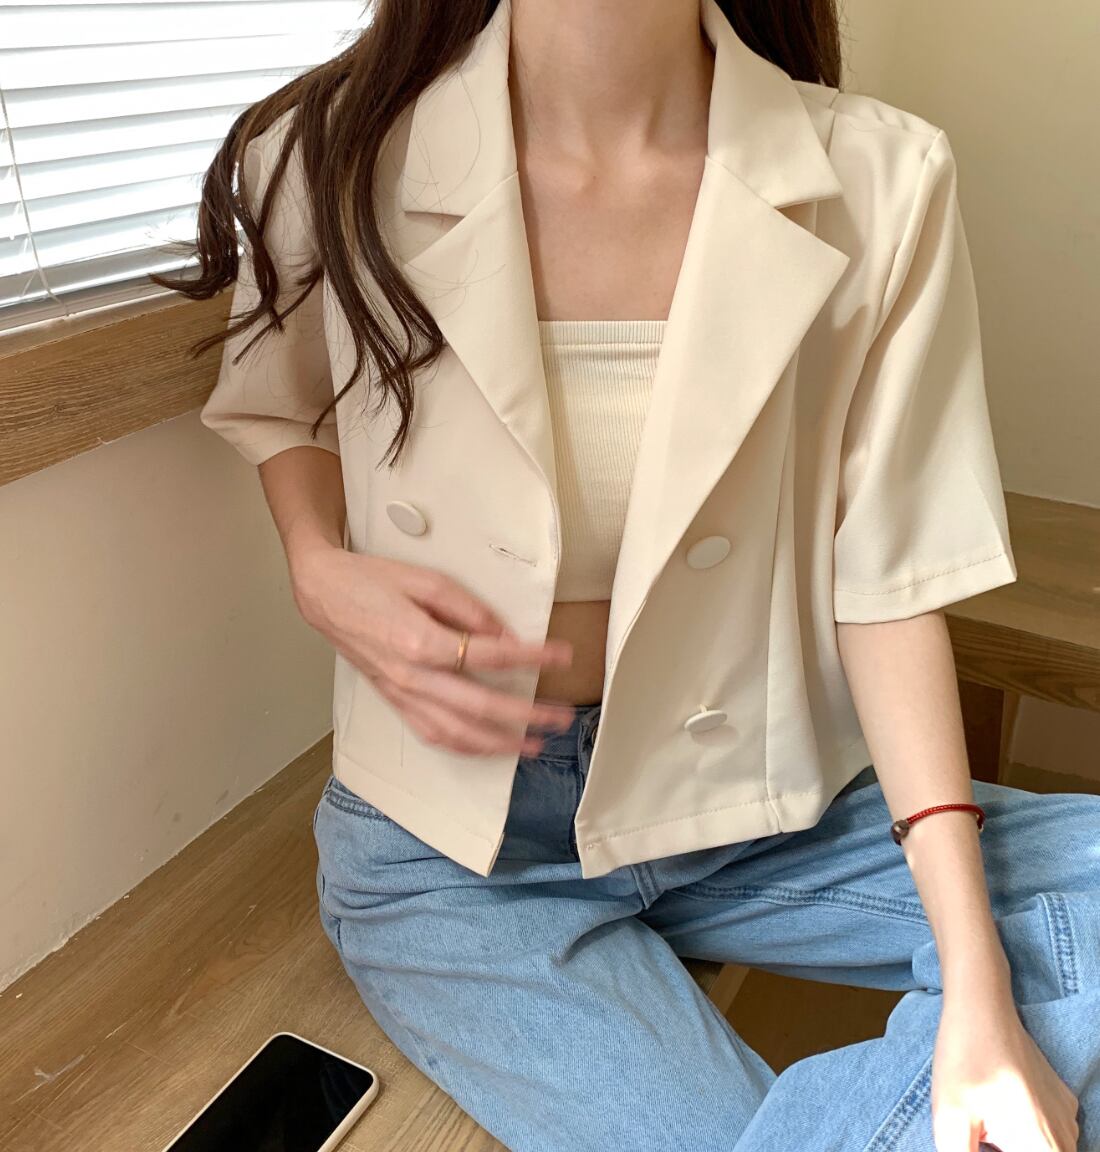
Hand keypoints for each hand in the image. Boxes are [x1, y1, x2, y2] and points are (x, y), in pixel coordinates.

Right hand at [290, 544, 575, 756]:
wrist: (323, 594)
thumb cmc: (371, 581)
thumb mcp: (425, 580)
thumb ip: (469, 609)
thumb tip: (504, 635)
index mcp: (420, 641)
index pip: (490, 655)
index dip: (531, 657)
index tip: (561, 656)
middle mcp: (412, 676)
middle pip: (481, 704)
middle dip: (527, 714)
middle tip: (562, 717)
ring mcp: (402, 694)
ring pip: (458, 732)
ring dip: (500, 743)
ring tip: (534, 745)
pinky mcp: (394, 702)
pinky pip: (433, 734)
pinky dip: (465, 746)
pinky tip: (488, 747)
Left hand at [932, 988, 1079, 1150]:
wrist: (981, 1007)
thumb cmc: (964, 1059)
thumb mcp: (951, 1119)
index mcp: (1042, 1148)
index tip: (981, 1142)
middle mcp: (1065, 1138)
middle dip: (1001, 1149)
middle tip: (981, 1134)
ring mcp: (1068, 1118)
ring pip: (1043, 1149)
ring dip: (1013, 1144)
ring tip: (984, 1126)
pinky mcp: (1062, 1102)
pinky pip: (1049, 1134)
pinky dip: (1024, 1136)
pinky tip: (995, 1114)